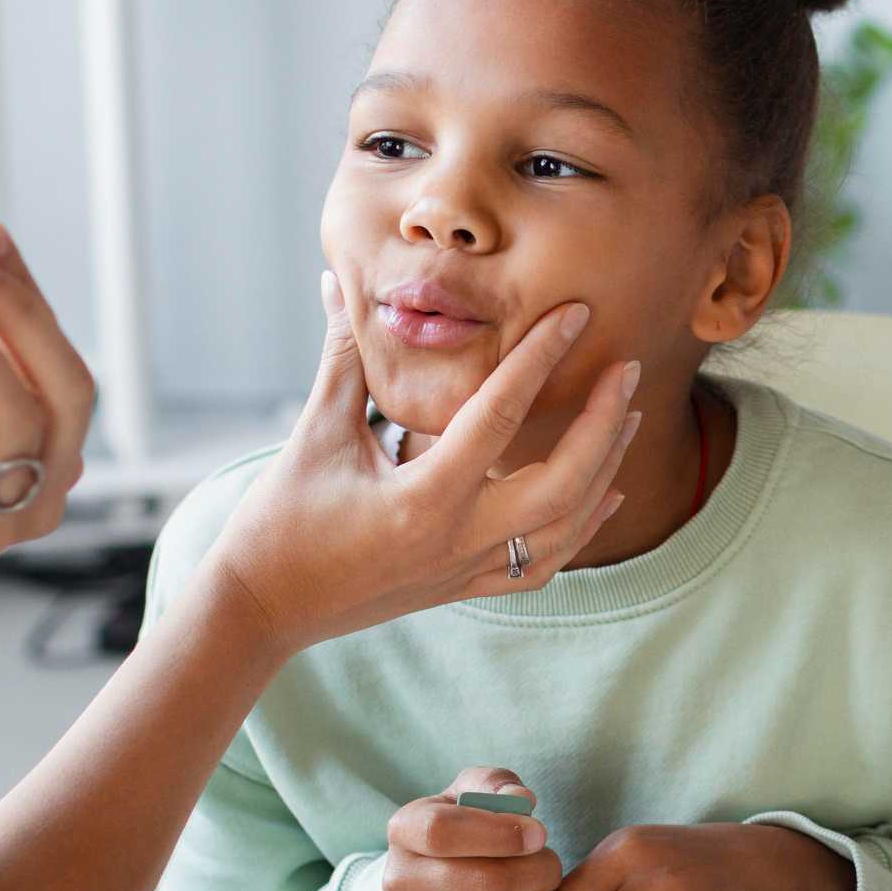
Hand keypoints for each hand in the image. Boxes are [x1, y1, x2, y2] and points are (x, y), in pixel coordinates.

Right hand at [200, 274, 640, 657]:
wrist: (262, 608)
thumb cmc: (279, 521)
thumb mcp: (315, 433)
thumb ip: (342, 358)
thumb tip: (340, 282)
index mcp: (422, 498)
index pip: (498, 415)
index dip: (540, 357)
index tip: (576, 312)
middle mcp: (456, 539)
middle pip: (563, 483)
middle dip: (602, 424)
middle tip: (626, 369)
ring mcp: (466, 570)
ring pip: (565, 528)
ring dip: (604, 470)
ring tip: (629, 416)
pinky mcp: (464, 588)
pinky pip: (543, 564)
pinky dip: (583, 527)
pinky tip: (606, 493)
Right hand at [382, 768, 570, 890]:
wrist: (438, 882)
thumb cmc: (467, 829)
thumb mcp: (473, 792)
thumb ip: (496, 784)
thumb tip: (520, 800)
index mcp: (403, 831)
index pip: (443, 832)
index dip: (501, 832)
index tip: (539, 833)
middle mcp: (400, 884)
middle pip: (486, 882)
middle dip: (537, 870)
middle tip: (550, 863)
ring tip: (544, 889)